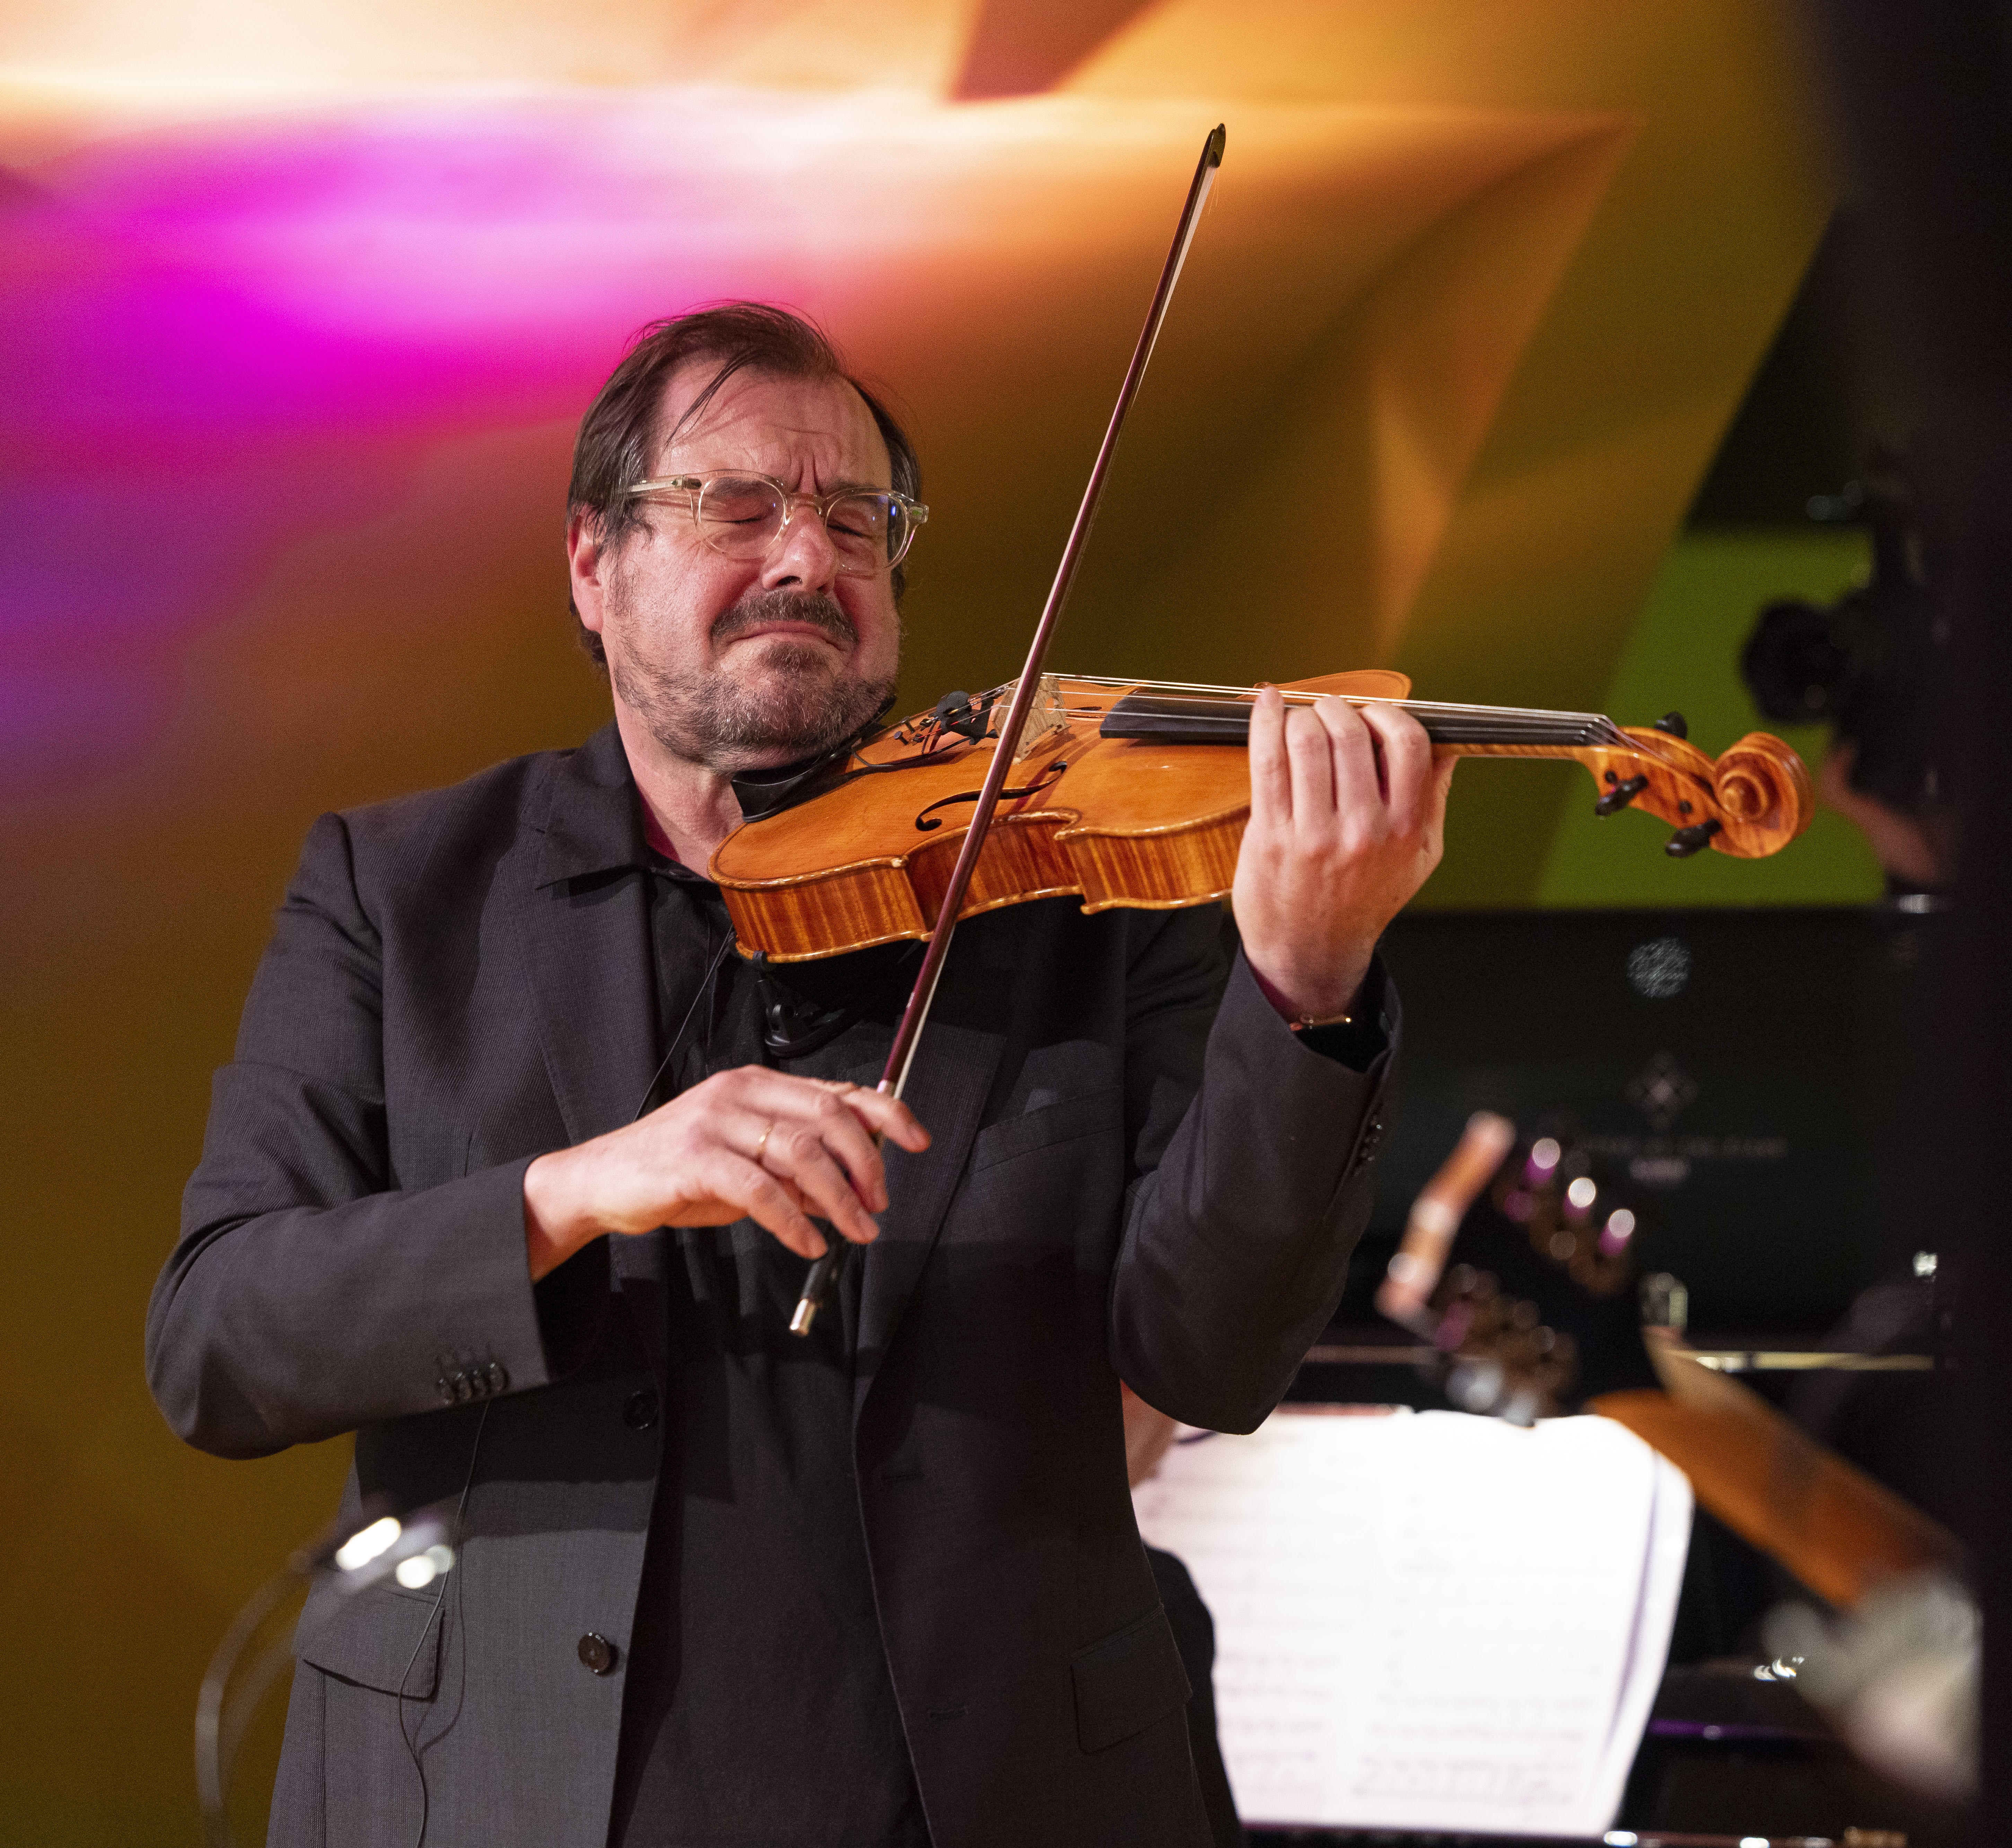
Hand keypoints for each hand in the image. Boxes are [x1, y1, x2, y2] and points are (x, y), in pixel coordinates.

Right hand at [521, 1068, 929, 1281]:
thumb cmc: (677, 1172)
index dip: (887, 1115)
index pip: (839, 1091)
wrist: (603, 1181)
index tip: (917, 1141)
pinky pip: (761, 1189)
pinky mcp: (696, 1157)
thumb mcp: (747, 1164)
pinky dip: (794, 1221)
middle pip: (829, 1117)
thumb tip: (851, 1192)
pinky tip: (809, 1243)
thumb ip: (797, 1171)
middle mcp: (741, 1092)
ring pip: (802, 1152)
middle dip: (866, 1165)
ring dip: (839, 1199)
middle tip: (878, 1205)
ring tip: (856, 1231)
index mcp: (759, 1084)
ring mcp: (716, 1120)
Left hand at [1231, 690, 1454, 1022]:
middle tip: (1328, 709)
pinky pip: (1268, 761)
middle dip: (1337, 709)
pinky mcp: (1271, 835)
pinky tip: (1268, 703)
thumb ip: (1433, 798)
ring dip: (1302, 715)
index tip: (1371, 713)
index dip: (1387, 714)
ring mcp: (1315, 834)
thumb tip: (1446, 744)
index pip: (1407, 743)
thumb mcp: (1419, 856)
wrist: (1312, 952)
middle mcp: (1364, 831)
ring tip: (1301, 718)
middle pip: (1352, 735)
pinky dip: (1266, 722)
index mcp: (1406, 829)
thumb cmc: (1365, 898)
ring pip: (1308, 742)